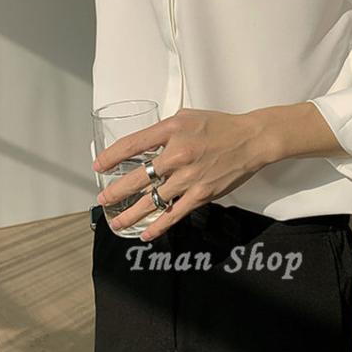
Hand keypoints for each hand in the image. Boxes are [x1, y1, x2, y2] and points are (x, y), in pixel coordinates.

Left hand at [92, 107, 273, 240]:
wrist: (251, 140)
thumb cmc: (220, 126)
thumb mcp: (187, 117)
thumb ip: (164, 130)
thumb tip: (144, 143)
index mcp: (172, 130)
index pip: (132, 145)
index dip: (111, 157)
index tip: (100, 166)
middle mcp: (178, 154)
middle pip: (137, 177)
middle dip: (115, 191)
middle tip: (102, 199)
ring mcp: (189, 177)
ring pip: (152, 200)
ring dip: (131, 214)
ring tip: (117, 222)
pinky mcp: (201, 194)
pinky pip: (174, 214)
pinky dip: (159, 226)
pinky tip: (146, 234)